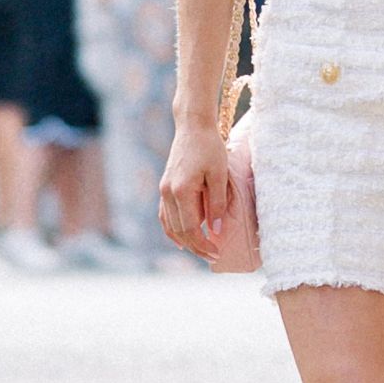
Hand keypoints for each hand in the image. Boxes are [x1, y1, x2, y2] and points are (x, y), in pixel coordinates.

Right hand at [159, 116, 232, 258]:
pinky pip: (165, 215)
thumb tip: (216, 230)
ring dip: (184, 240)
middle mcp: (168, 193)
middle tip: (213, 256)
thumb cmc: (210, 147)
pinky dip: (172, 229)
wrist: (193, 125)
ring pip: (169, 225)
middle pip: (178, 231)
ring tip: (201, 250)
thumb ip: (217, 203)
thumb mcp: (219, 174)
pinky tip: (182, 238)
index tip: (217, 253)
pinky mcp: (165, 186)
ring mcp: (164, 190)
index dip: (203, 244)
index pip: (190, 228)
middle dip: (196, 246)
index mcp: (181, 191)